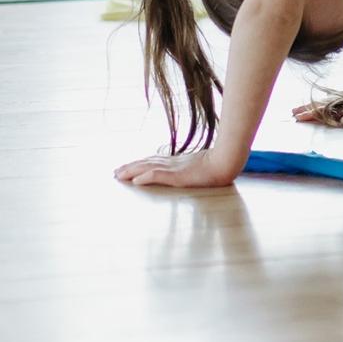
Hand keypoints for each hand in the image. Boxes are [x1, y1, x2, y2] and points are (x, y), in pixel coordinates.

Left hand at [114, 147, 238, 188]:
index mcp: (178, 162)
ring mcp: (174, 169)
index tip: (128, 167)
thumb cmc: (220, 164)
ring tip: (118, 175)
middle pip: (146, 163)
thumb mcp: (203, 164)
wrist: (227, 161)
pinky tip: (136, 181)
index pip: (154, 161)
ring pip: (148, 168)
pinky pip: (158, 176)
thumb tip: (188, 170)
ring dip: (132, 171)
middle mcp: (173, 163)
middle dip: (130, 167)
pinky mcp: (177, 176)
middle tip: (115, 172)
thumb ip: (192, 167)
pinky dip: (145, 177)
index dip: (140, 163)